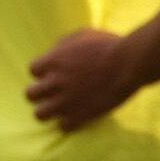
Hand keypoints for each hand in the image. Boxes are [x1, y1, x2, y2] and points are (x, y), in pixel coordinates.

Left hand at [24, 27, 138, 130]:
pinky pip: (62, 126)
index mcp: (54, 60)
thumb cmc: (109, 45)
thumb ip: (64, 44)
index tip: (55, 73)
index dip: (43, 72)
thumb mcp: (83, 34)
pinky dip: (69, 122)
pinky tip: (78, 115)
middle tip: (54, 92)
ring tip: (61, 108)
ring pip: (40, 114)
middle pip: (30, 94)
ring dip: (49, 110)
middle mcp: (56, 81)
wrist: (129, 64)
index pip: (32, 70)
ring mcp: (67, 100)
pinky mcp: (80, 115)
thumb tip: (54, 52)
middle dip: (40, 93)